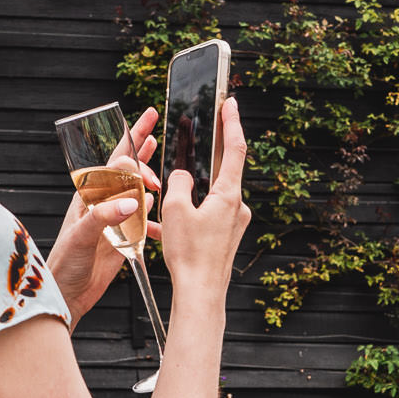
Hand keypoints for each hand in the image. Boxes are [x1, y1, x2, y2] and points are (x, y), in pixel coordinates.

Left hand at [47, 107, 162, 323]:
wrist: (68, 295)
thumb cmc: (65, 264)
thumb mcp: (81, 236)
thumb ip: (105, 216)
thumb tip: (132, 201)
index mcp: (89, 196)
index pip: (113, 160)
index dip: (130, 140)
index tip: (147, 123)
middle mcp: (104, 203)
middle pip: (127, 168)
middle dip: (142, 148)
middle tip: (157, 137)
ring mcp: (116, 219)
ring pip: (139, 192)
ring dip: (151, 182)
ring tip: (161, 178)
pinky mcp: (125, 238)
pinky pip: (146, 222)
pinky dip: (157, 219)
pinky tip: (162, 220)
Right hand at [159, 98, 249, 297]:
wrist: (200, 295)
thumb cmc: (190, 254)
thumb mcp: (176, 210)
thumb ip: (179, 184)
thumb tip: (182, 176)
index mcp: (230, 195)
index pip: (234, 148)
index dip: (232, 122)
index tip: (230, 102)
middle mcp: (237, 208)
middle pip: (219, 175)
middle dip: (200, 166)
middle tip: (189, 151)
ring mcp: (232, 225)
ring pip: (207, 200)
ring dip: (186, 200)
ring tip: (163, 209)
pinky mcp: (224, 240)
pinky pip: (203, 220)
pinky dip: (185, 220)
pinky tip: (162, 231)